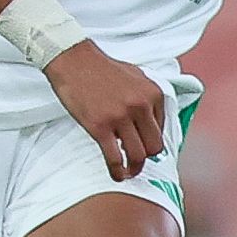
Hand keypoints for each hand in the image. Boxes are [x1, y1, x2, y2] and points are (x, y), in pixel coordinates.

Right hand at [46, 43, 167, 180]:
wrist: (74, 60)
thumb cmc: (102, 69)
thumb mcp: (137, 77)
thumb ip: (148, 98)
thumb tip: (153, 122)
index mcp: (153, 95)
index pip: (162, 130)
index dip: (153, 142)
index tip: (145, 148)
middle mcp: (141, 106)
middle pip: (155, 147)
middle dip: (147, 158)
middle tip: (137, 162)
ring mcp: (121, 117)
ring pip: (138, 155)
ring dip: (135, 168)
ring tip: (129, 172)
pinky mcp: (100, 126)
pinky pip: (114, 157)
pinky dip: (117, 171)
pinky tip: (117, 175)